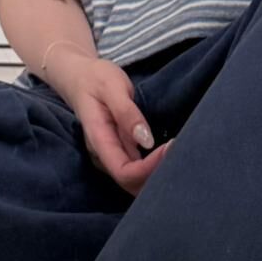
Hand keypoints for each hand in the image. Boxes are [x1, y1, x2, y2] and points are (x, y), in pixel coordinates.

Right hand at [48, 46, 174, 197]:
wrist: (80, 76)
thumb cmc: (95, 78)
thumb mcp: (111, 86)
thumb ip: (127, 113)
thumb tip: (147, 141)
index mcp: (99, 140)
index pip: (124, 172)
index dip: (149, 168)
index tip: (171, 147)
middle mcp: (104, 155)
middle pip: (131, 184)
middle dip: (156, 177)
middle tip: (181, 153)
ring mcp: (111, 155)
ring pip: (134, 181)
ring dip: (156, 175)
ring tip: (179, 154)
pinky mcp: (119, 150)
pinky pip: (136, 169)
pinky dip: (154, 168)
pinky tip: (169, 155)